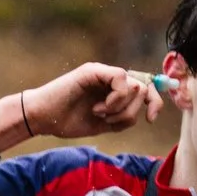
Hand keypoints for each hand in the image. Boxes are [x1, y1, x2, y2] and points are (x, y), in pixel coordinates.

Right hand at [18, 64, 170, 139]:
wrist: (42, 118)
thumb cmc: (68, 121)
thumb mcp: (104, 125)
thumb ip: (125, 117)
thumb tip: (143, 105)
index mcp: (114, 91)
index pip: (145, 91)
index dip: (154, 102)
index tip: (150, 119)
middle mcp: (110, 79)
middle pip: (144, 87)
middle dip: (134, 109)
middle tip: (111, 120)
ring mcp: (102, 73)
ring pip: (134, 86)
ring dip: (120, 107)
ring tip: (100, 114)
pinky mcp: (94, 70)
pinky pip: (120, 78)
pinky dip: (115, 98)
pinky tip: (100, 108)